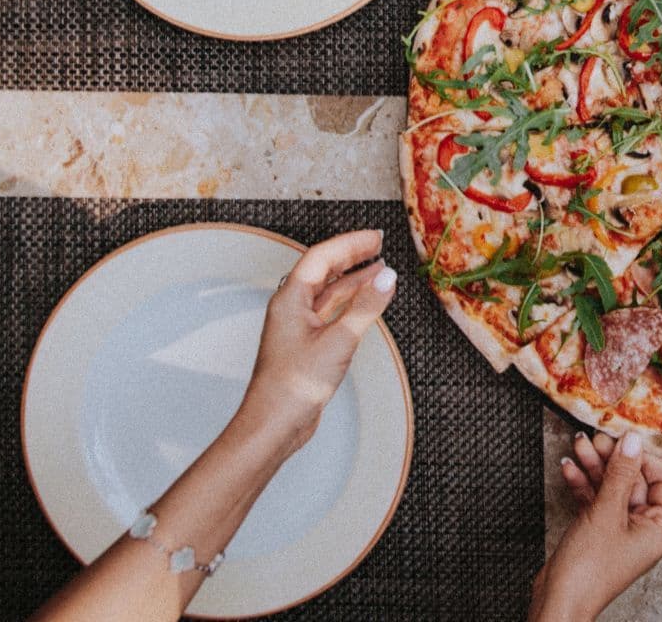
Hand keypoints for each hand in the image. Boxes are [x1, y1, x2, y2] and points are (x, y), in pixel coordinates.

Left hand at [239, 230, 395, 454]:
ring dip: (353, 279)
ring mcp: (298, 326)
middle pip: (323, 270)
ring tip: (379, 269)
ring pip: (328, 292)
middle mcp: (291, 308)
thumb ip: (365, 307)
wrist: (274, 423)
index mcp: (290, 300)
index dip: (350, 243)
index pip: (321, 257)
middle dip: (351, 255)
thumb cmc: (293, 386)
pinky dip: (350, 302)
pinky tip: (366, 303)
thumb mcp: (338, 341)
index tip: (375, 238)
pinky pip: (330, 311)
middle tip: (378, 245)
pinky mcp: (307, 344)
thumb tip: (387, 278)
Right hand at [530, 431, 661, 621]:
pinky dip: (582, 485)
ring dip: (594, 467)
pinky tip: (569, 469)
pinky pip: (594, 501)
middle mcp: (641, 530)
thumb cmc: (588, 571)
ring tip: (578, 446)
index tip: (627, 442)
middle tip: (596, 439)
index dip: (646, 460)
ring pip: (610, 489)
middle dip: (613, 459)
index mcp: (656, 529)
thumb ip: (620, 474)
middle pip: (633, 483)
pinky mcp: (595, 533)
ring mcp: (617, 532)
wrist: (557, 602)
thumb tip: (633, 441)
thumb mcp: (607, 512)